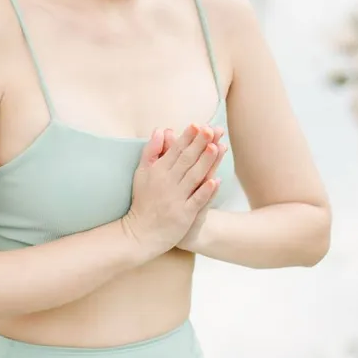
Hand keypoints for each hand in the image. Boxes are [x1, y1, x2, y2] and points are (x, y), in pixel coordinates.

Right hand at [121, 123, 223, 259]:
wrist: (141, 233)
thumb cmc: (143, 200)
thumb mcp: (141, 173)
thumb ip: (151, 151)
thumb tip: (160, 130)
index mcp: (157, 171)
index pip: (175, 150)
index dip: (187, 137)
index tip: (197, 124)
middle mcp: (167, 183)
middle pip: (186, 160)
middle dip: (199, 144)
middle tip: (210, 129)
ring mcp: (176, 199)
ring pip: (193, 177)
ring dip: (205, 162)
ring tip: (215, 147)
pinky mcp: (184, 215)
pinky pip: (196, 201)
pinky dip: (205, 191)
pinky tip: (215, 181)